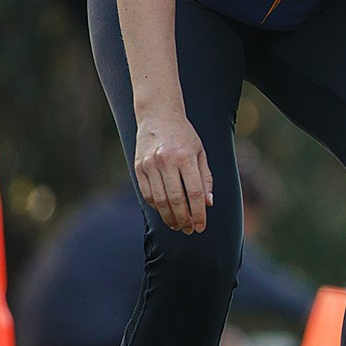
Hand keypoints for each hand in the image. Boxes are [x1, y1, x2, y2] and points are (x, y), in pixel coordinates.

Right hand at [133, 112, 212, 233]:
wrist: (158, 115)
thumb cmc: (184, 135)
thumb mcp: (200, 152)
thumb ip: (205, 178)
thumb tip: (207, 204)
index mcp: (185, 157)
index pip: (194, 192)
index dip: (199, 213)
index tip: (202, 226)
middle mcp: (166, 161)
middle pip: (176, 200)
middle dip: (185, 219)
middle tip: (190, 230)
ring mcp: (149, 165)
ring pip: (160, 200)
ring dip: (170, 217)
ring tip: (179, 225)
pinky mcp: (138, 167)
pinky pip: (147, 194)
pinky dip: (157, 207)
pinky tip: (165, 212)